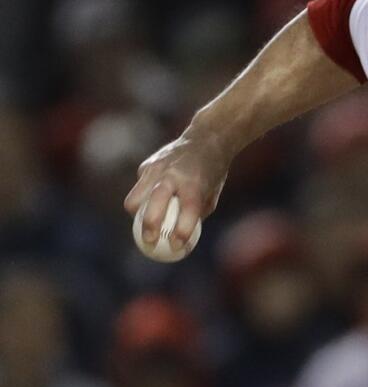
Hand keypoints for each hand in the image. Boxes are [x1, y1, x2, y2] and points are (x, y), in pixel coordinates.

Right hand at [124, 129, 232, 252]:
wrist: (206, 139)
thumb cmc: (212, 172)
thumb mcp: (212, 193)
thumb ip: (197, 213)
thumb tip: (181, 238)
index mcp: (195, 183)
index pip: (187, 211)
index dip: (182, 231)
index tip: (177, 246)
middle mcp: (173, 175)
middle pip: (154, 204)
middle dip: (149, 227)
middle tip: (150, 242)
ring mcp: (157, 168)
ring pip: (135, 198)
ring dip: (137, 215)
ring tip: (144, 223)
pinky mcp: (147, 165)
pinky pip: (140, 188)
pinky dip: (143, 197)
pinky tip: (153, 197)